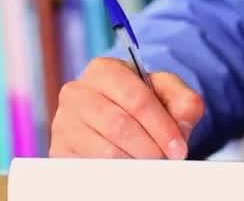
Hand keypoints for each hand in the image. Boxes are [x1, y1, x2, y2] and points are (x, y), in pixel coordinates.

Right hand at [50, 57, 204, 159]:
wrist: (119, 115)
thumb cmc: (144, 101)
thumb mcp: (168, 93)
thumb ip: (184, 100)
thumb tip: (184, 117)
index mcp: (103, 70)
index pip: (136, 98)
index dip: (162, 126)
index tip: (179, 148)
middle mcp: (76, 92)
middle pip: (119, 125)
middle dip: (150, 147)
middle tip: (166, 160)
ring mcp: (63, 122)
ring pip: (104, 150)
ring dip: (134, 162)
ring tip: (150, 164)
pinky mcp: (59, 150)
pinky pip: (89, 167)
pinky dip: (115, 173)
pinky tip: (129, 170)